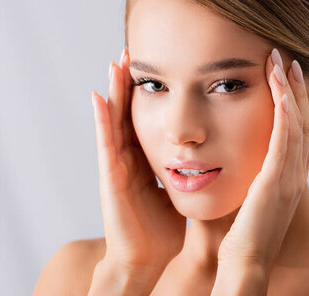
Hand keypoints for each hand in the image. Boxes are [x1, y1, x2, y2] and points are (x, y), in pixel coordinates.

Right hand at [91, 48, 185, 275]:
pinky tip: (99, 97)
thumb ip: (185, 167)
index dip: (150, 92)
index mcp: (146, 158)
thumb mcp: (178, 187)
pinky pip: (106, 144)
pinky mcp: (112, 178)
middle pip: (129, 112)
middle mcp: (130, 157)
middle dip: (130, 83)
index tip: (157, 64)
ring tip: (116, 62)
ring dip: (114, 91)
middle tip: (133, 51)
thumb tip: (209, 151)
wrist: (149, 256)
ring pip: (114, 121)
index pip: (147, 117)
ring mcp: (118, 166)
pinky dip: (102, 120)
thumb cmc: (163, 225)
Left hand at [216, 48, 308, 270]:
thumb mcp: (264, 196)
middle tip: (287, 58)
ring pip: (294, 124)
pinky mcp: (275, 182)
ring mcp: (288, 176)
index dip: (294, 99)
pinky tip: (280, 92)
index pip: (297, 128)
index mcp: (292, 174)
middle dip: (294, 87)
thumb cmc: (248, 232)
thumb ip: (278, 172)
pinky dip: (284, 115)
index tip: (287, 74)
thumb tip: (303, 152)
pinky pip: (282, 141)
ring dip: (288, 92)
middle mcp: (295, 172)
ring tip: (281, 62)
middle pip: (300, 120)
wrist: (246, 262)